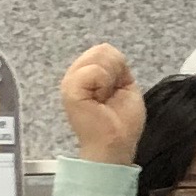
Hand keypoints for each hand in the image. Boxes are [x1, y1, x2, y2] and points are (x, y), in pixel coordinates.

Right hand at [59, 44, 142, 166]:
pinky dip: (105, 85)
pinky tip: (100, 101)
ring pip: (99, 57)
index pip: (105, 50)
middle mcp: (74, 75)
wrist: (114, 145)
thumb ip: (116, 67)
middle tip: (111, 96)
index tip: (116, 91)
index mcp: (85, 74)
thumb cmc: (120, 124)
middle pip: (102, 49)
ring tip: (104, 99)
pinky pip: (95, 71)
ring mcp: (70, 81)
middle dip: (116, 71)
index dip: (119, 68)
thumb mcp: (125, 86)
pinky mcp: (70, 89)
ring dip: (111, 79)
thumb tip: (111, 55)